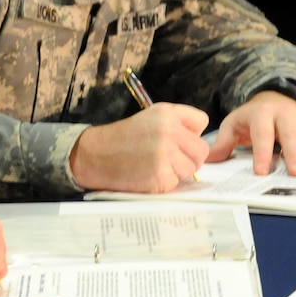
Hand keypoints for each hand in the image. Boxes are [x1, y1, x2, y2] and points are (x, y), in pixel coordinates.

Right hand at [68, 102, 209, 192]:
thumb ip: (177, 123)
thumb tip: (199, 142)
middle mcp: (168, 131)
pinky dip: (165, 182)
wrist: (95, 156)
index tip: (178, 140)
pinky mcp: (160, 176)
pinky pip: (177, 183)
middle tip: (168, 159)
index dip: (191, 133)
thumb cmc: (122, 138)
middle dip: (189, 157)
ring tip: (155, 165)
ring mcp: (165, 155)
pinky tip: (148, 175)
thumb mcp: (150, 117)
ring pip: (191, 168)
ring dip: (177, 171)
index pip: (201, 122)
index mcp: (167, 113)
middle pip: (201, 150)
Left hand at [209, 90, 295, 175]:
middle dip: (294, 154)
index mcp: (260, 113)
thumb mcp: (233, 125)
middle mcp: (283, 113)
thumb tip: (209, 159)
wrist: (272, 97)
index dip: (262, 153)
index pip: (262, 134)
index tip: (262, 171)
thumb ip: (223, 143)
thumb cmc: (251, 117)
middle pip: (290, 134)